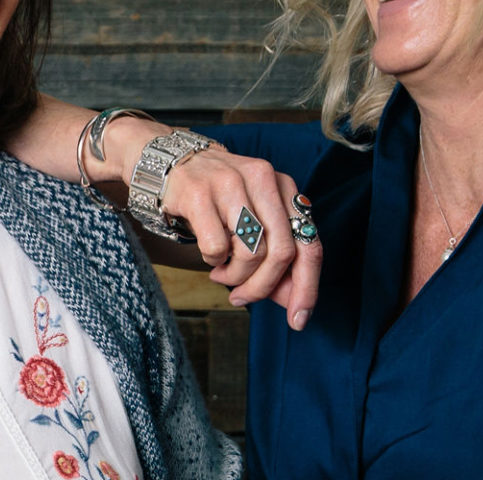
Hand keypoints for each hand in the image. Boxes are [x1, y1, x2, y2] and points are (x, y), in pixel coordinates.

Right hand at [160, 145, 322, 330]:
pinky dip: (214, 261)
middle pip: (282, 252)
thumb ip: (277, 258)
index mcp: (284, 186)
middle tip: (242, 297)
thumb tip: (293, 301)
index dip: (307, 287)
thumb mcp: (255, 220)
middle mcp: (263, 178)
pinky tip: (209, 254)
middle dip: (263, 287)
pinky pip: (217, 247)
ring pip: (251, 252)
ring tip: (221, 273)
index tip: (299, 319)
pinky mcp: (200, 192)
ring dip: (235, 276)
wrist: (173, 163)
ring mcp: (231, 182)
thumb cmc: (219, 199)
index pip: (309, 244)